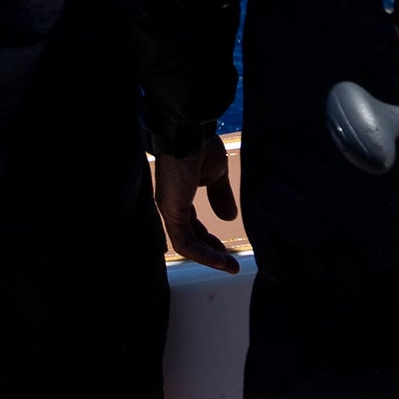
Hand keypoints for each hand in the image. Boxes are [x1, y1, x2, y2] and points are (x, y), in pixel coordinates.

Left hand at [153, 135, 239, 274]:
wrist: (189, 132)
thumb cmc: (199, 145)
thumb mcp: (216, 175)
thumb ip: (221, 196)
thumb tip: (229, 217)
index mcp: (180, 194)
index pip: (192, 225)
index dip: (209, 240)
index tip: (227, 252)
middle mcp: (171, 204)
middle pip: (189, 237)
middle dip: (210, 253)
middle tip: (229, 264)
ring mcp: (169, 209)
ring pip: (187, 244)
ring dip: (209, 258)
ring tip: (229, 266)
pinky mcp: (171, 212)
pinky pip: (185, 243)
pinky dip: (203, 254)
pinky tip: (220, 260)